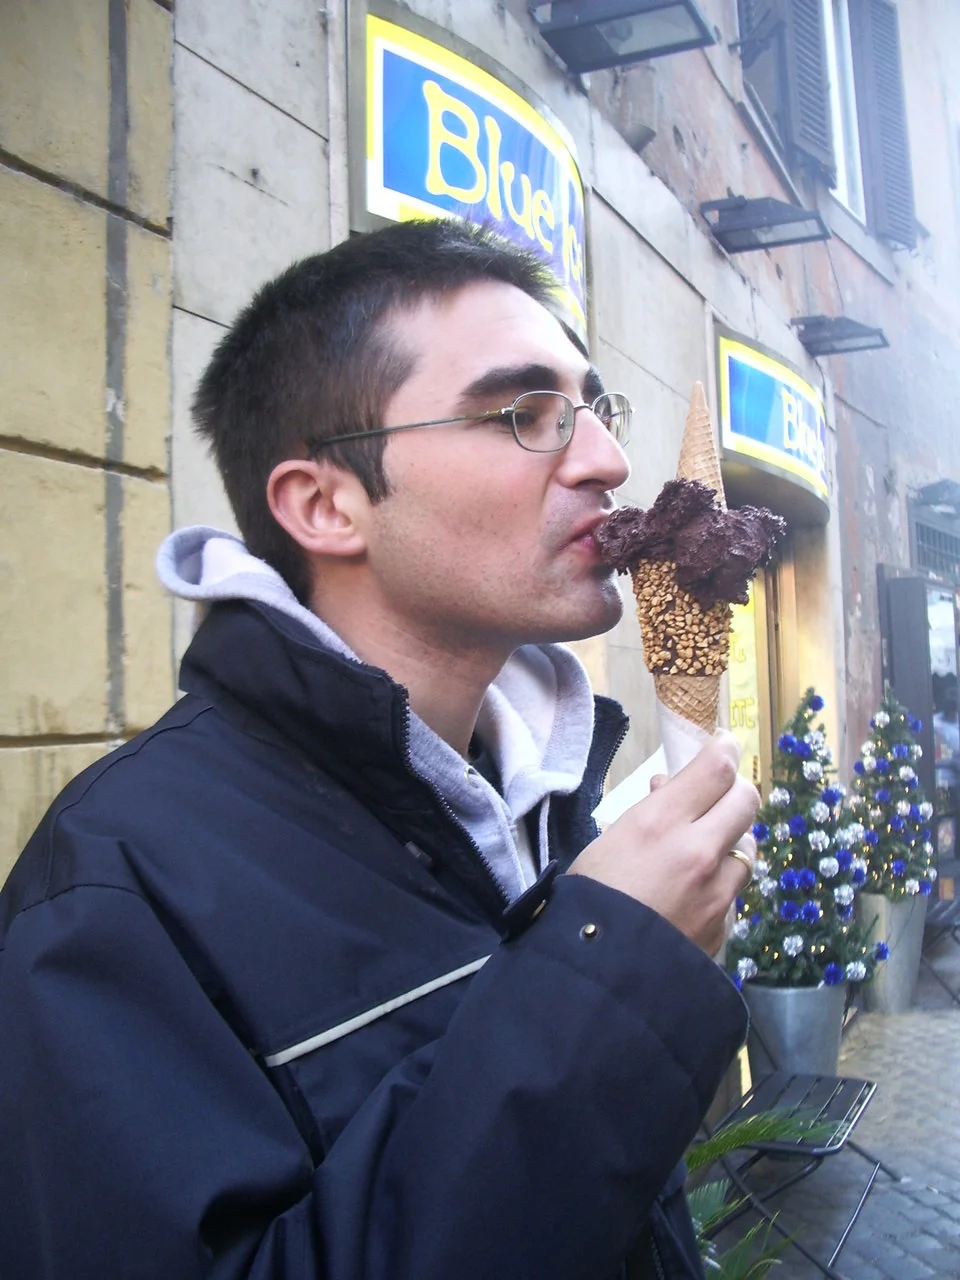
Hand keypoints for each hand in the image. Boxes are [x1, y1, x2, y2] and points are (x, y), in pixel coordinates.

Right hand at [568, 731, 759, 954]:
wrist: (595, 973)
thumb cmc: (587, 899)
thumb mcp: (607, 841)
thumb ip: (646, 813)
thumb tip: (669, 789)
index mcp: (660, 822)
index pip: (715, 768)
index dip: (723, 749)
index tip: (723, 745)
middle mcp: (698, 850)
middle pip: (745, 800)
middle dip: (735, 791)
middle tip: (720, 793)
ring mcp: (717, 891)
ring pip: (747, 848)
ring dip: (732, 840)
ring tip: (708, 846)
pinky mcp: (723, 924)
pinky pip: (734, 891)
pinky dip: (721, 884)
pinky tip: (697, 892)